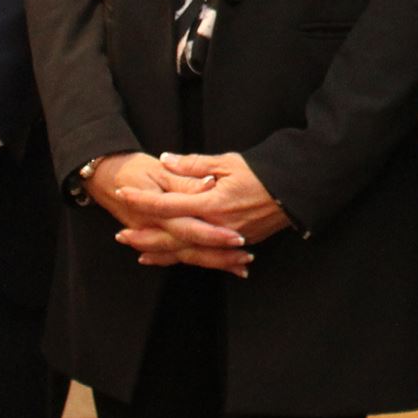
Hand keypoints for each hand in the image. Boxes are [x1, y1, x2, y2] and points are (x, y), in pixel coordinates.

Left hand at [107, 152, 292, 276]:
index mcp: (211, 203)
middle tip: (121, 235)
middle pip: (172, 236)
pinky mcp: (236, 246)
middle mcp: (216, 226)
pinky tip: (174, 257)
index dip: (143, 199)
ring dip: (162, 252)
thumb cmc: (263, 172)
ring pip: (187, 251)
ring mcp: (226, 239)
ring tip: (140, 252)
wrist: (296, 191)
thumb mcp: (228, 162)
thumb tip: (166, 160)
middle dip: (144, 235)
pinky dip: (186, 257)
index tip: (124, 193)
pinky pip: (205, 256)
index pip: (168, 203)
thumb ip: (194, 165)